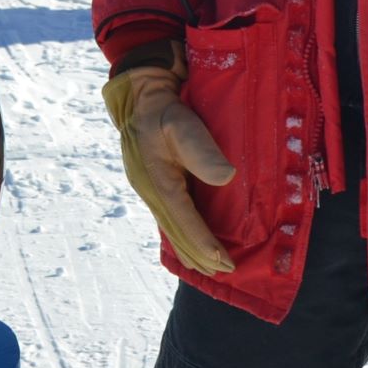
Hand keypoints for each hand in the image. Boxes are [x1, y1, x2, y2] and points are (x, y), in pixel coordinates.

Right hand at [102, 61, 236, 274]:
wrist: (140, 95)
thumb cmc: (165, 108)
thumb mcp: (182, 122)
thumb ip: (201, 149)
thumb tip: (226, 177)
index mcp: (157, 180)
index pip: (183, 220)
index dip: (204, 243)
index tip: (224, 262)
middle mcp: (150, 189)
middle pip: (175, 231)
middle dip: (199, 254)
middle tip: (224, 272)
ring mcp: (148, 188)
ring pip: (170, 227)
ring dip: (189, 249)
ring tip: (209, 267)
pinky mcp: (151, 183)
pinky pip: (168, 217)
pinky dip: (181, 235)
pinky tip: (189, 243)